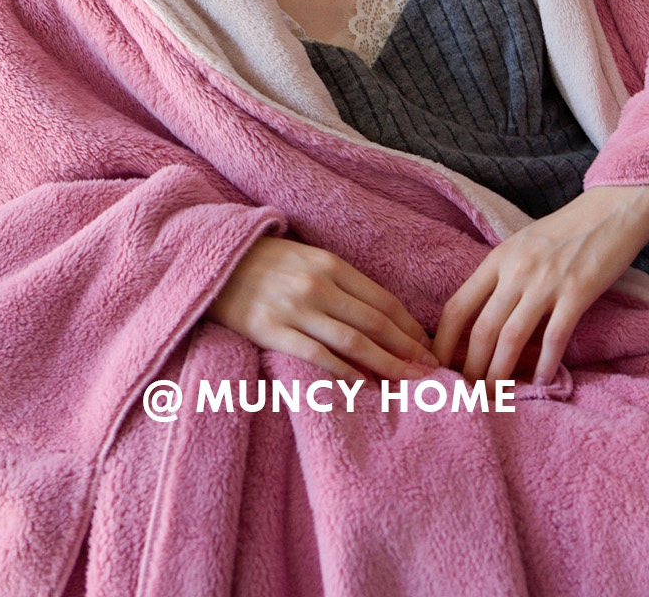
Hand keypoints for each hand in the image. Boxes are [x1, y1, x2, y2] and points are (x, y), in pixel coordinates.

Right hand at [207, 236, 438, 382]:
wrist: (214, 260)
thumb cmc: (266, 264)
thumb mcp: (307, 260)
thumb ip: (340, 283)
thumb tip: (381, 316)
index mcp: (329, 264)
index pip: (382, 300)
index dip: (411, 328)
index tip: (431, 349)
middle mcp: (317, 284)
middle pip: (375, 322)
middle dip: (408, 350)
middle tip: (434, 375)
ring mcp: (294, 307)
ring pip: (353, 340)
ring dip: (387, 364)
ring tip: (410, 385)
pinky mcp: (272, 329)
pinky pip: (317, 356)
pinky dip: (345, 373)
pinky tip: (366, 389)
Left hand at [431, 182, 648, 386]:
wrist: (612, 207)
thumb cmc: (567, 230)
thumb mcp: (523, 245)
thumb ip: (503, 275)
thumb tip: (482, 317)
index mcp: (498, 258)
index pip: (457, 305)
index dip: (442, 341)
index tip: (438, 366)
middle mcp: (516, 269)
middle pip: (481, 328)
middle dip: (469, 368)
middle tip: (465, 396)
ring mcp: (546, 281)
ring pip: (511, 337)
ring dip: (500, 373)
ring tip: (494, 397)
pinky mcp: (578, 291)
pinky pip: (555, 336)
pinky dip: (545, 364)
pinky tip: (541, 381)